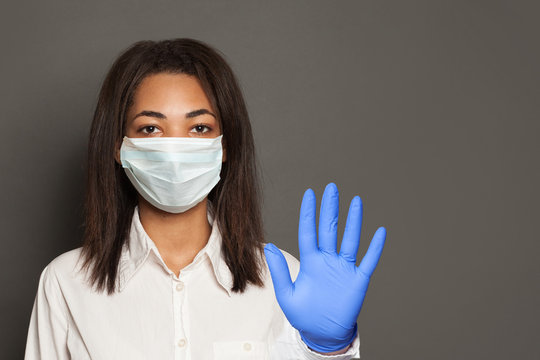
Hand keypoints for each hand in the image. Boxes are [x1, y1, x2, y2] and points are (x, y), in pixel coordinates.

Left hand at [264, 183, 385, 352]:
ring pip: (350, 239)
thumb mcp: (287, 294)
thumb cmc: (304, 315)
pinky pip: (368, 260)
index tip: (309, 194)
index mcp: (311, 261)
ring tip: (355, 201)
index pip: (309, 231)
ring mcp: (344, 268)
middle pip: (330, 229)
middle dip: (330, 208)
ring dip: (353, 221)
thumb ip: (279, 271)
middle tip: (331, 188)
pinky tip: (379, 231)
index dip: (309, 213)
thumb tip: (268, 247)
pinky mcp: (358, 280)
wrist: (323, 333)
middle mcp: (328, 260)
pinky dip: (375, 247)